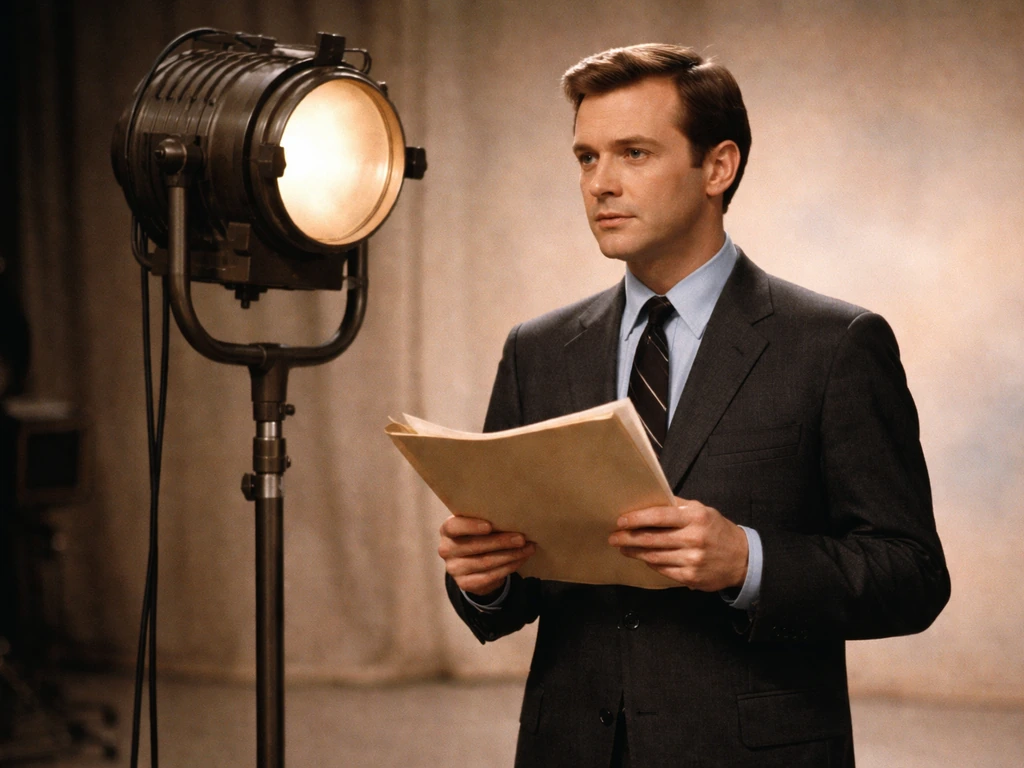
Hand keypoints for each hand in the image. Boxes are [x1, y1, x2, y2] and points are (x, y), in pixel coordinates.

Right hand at [438, 515, 534, 596]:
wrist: (473, 564)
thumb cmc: (478, 536)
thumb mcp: (476, 526)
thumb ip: (486, 520)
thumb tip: (513, 517)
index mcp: (447, 530)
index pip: (453, 527)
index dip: (470, 526)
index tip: (489, 526)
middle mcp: (446, 550)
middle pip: (474, 545)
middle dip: (501, 541)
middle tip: (521, 538)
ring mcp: (454, 569)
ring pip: (485, 562)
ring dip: (510, 555)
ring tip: (528, 548)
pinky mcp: (464, 584)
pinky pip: (490, 576)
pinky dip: (508, 567)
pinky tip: (521, 560)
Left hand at [608, 497, 747, 590]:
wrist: (742, 559)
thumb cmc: (717, 530)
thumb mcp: (702, 511)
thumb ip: (677, 506)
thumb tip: (649, 500)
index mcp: (695, 518)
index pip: (659, 516)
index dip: (636, 519)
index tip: (620, 520)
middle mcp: (693, 538)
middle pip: (652, 539)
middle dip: (628, 538)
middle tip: (612, 537)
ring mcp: (692, 560)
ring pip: (654, 556)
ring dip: (635, 552)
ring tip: (622, 548)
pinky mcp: (691, 577)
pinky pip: (663, 570)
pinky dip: (650, 564)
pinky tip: (643, 558)